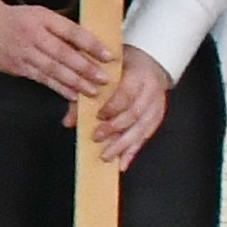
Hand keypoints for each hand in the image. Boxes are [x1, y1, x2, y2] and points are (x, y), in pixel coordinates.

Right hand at [0, 0, 111, 106]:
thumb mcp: (40, 15)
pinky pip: (42, 79)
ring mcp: (24, 52)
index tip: (109, 55)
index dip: (91, 44)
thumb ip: (62, 28)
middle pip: (63, 53)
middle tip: (104, 79)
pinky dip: (58, 88)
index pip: (71, 31)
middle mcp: (33, 35)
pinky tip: (72, 94)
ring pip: (53, 69)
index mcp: (43, 18)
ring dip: (74, 82)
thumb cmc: (17, 20)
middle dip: (85, 68)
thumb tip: (90, 46)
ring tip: (92, 91)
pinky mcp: (18, 67)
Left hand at [90, 47, 171, 167]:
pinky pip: (146, 137)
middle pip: (134, 114)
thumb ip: (85, 95)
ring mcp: (156, 106)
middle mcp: (150, 92)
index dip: (113, 107)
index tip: (98, 116)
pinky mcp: (157, 118)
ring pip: (141, 129)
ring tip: (106, 156)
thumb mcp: (104, 73)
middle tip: (96, 138)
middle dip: (114, 128)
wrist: (150, 63)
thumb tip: (68, 121)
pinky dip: (133, 152)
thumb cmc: (123, 67)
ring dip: (123, 145)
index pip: (126, 93)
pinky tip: (122, 163)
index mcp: (137, 75)